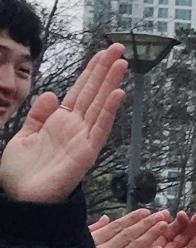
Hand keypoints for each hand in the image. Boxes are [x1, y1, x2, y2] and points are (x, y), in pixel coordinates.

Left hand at [0, 45, 127, 203]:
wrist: (20, 199)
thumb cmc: (21, 174)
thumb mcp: (23, 136)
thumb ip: (37, 115)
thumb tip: (50, 93)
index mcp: (59, 122)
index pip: (79, 91)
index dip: (90, 72)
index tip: (101, 53)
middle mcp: (75, 127)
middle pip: (93, 92)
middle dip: (105, 69)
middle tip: (118, 48)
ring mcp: (83, 139)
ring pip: (100, 105)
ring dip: (111, 83)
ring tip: (122, 62)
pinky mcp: (86, 152)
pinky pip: (100, 128)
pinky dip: (110, 110)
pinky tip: (118, 93)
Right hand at [91, 208, 166, 247]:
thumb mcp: (78, 246)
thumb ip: (94, 232)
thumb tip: (107, 218)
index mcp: (94, 243)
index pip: (116, 228)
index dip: (132, 218)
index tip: (146, 211)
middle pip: (128, 235)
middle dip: (146, 224)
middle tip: (161, 215)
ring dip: (150, 236)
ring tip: (163, 226)